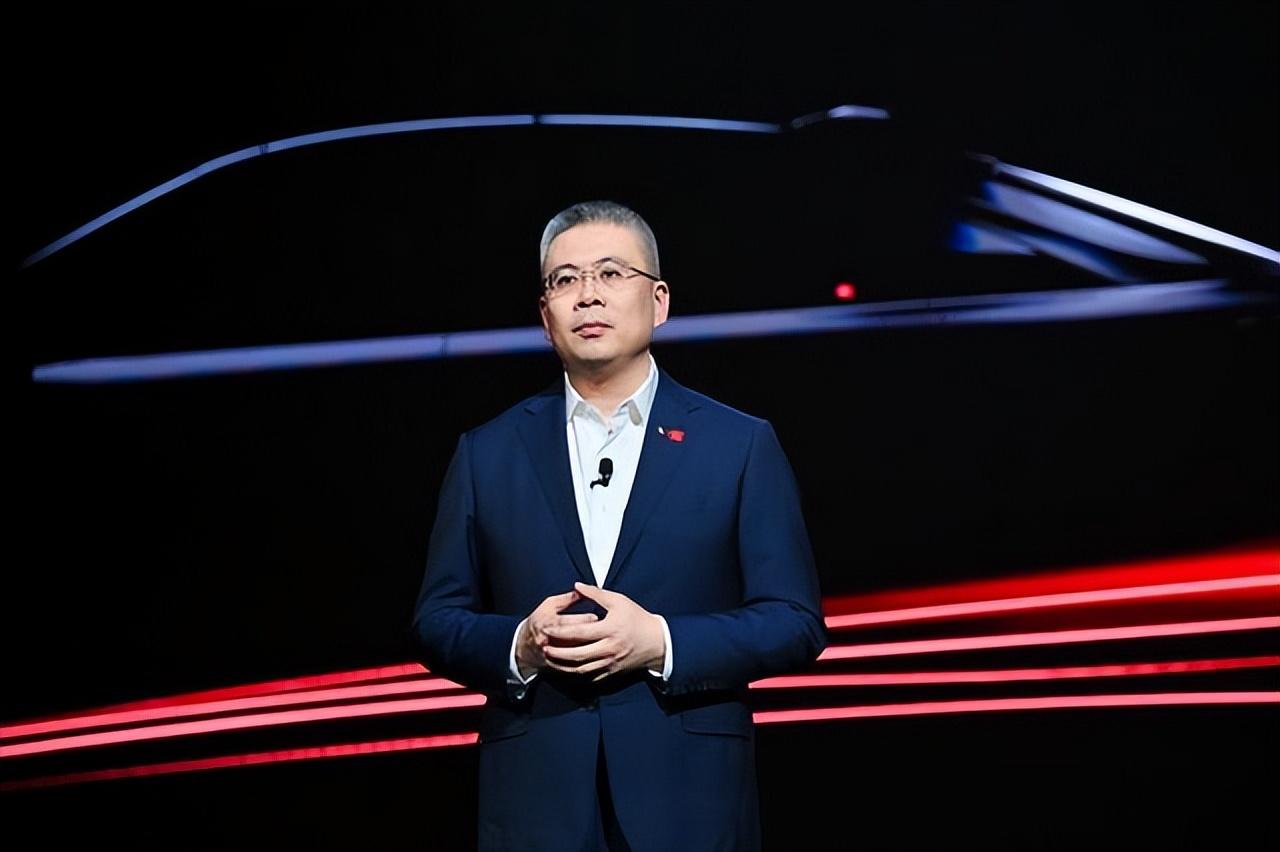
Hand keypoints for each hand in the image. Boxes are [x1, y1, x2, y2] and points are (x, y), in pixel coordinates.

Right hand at [515, 589, 601, 678]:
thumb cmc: (539, 621)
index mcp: (546, 623)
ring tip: (602, 644)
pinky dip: (583, 664)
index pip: (565, 622)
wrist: (525, 644)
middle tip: (603, 631)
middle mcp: (547, 639)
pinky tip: (595, 658)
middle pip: (570, 639)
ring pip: (572, 655)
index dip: (582, 619)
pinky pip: (570, 667)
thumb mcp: (549, 605)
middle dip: (588, 635)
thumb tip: (582, 591)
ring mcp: (550, 654)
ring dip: (588, 650)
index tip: (596, 617)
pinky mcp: (554, 665)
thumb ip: (567, 599)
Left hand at [541, 582, 665, 681]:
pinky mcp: (612, 671)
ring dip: (564, 665)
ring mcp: (610, 662)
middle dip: (557, 652)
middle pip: (577, 654)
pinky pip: (591, 675)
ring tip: (551, 658)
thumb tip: (576, 586)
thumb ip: (596, 593)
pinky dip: (577, 672)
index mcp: (610, 629)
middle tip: (543, 646)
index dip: (560, 631)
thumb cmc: (637, 617)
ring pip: (582, 668)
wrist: (656, 642)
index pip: (579, 632)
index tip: (546, 628)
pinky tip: (567, 667)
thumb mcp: (619, 600)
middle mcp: (609, 648)